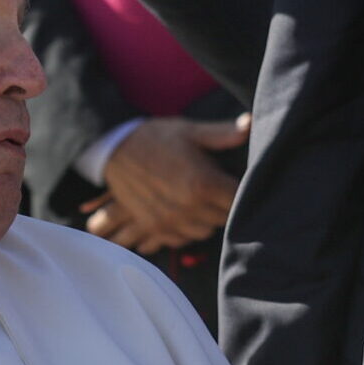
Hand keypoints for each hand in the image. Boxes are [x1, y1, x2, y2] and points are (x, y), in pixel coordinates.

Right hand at [84, 114, 249, 251]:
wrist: (113, 150)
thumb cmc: (156, 137)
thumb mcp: (191, 131)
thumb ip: (223, 133)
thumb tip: (250, 125)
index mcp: (202, 183)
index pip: (239, 199)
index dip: (243, 190)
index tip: (238, 182)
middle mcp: (188, 208)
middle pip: (225, 218)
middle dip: (226, 205)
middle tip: (219, 188)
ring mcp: (170, 221)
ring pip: (205, 231)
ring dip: (207, 219)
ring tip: (201, 199)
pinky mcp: (154, 228)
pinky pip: (182, 240)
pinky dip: (187, 229)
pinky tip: (185, 212)